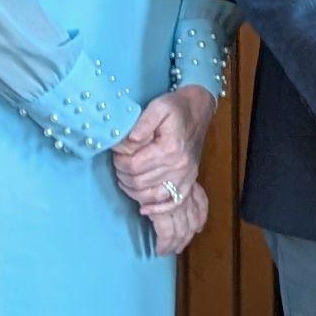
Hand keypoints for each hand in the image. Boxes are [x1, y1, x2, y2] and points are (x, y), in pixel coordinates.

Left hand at [109, 86, 218, 228]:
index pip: (133, 166)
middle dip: (123, 174)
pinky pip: (172, 203)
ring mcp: (185, 176)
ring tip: (127, 177)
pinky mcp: (188, 182)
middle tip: (120, 163)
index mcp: (169, 149)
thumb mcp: (158, 106)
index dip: (119, 161)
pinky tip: (144, 207)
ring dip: (133, 190)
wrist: (197, 111)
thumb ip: (143, 122)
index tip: (118, 153)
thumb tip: (130, 140)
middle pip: (139, 182)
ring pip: (151, 195)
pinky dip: (156, 209)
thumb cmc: (175, 108)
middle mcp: (178, 166)